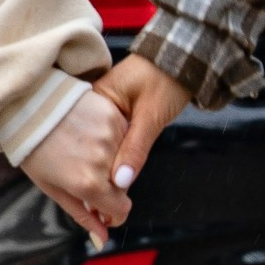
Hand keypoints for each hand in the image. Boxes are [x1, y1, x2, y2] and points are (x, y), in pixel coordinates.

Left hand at [22, 87, 144, 248]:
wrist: (26, 107)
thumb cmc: (34, 149)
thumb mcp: (53, 188)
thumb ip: (82, 214)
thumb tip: (102, 238)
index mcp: (88, 184)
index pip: (121, 209)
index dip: (113, 214)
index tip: (105, 210)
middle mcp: (104, 161)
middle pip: (122, 187)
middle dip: (108, 187)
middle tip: (83, 173)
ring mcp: (111, 136)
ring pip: (124, 161)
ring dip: (111, 162)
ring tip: (83, 149)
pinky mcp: (113, 115)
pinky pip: (123, 136)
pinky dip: (112, 139)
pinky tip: (89, 133)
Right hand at [89, 52, 191, 194]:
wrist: (182, 58)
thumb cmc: (166, 79)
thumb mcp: (151, 116)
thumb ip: (135, 148)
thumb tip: (120, 181)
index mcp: (94, 101)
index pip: (82, 143)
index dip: (88, 171)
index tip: (94, 199)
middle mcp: (93, 107)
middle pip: (88, 148)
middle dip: (96, 174)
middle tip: (101, 205)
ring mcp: (103, 112)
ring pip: (99, 147)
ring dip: (105, 167)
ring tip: (107, 195)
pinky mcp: (115, 114)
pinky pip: (109, 141)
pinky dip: (113, 156)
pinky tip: (116, 174)